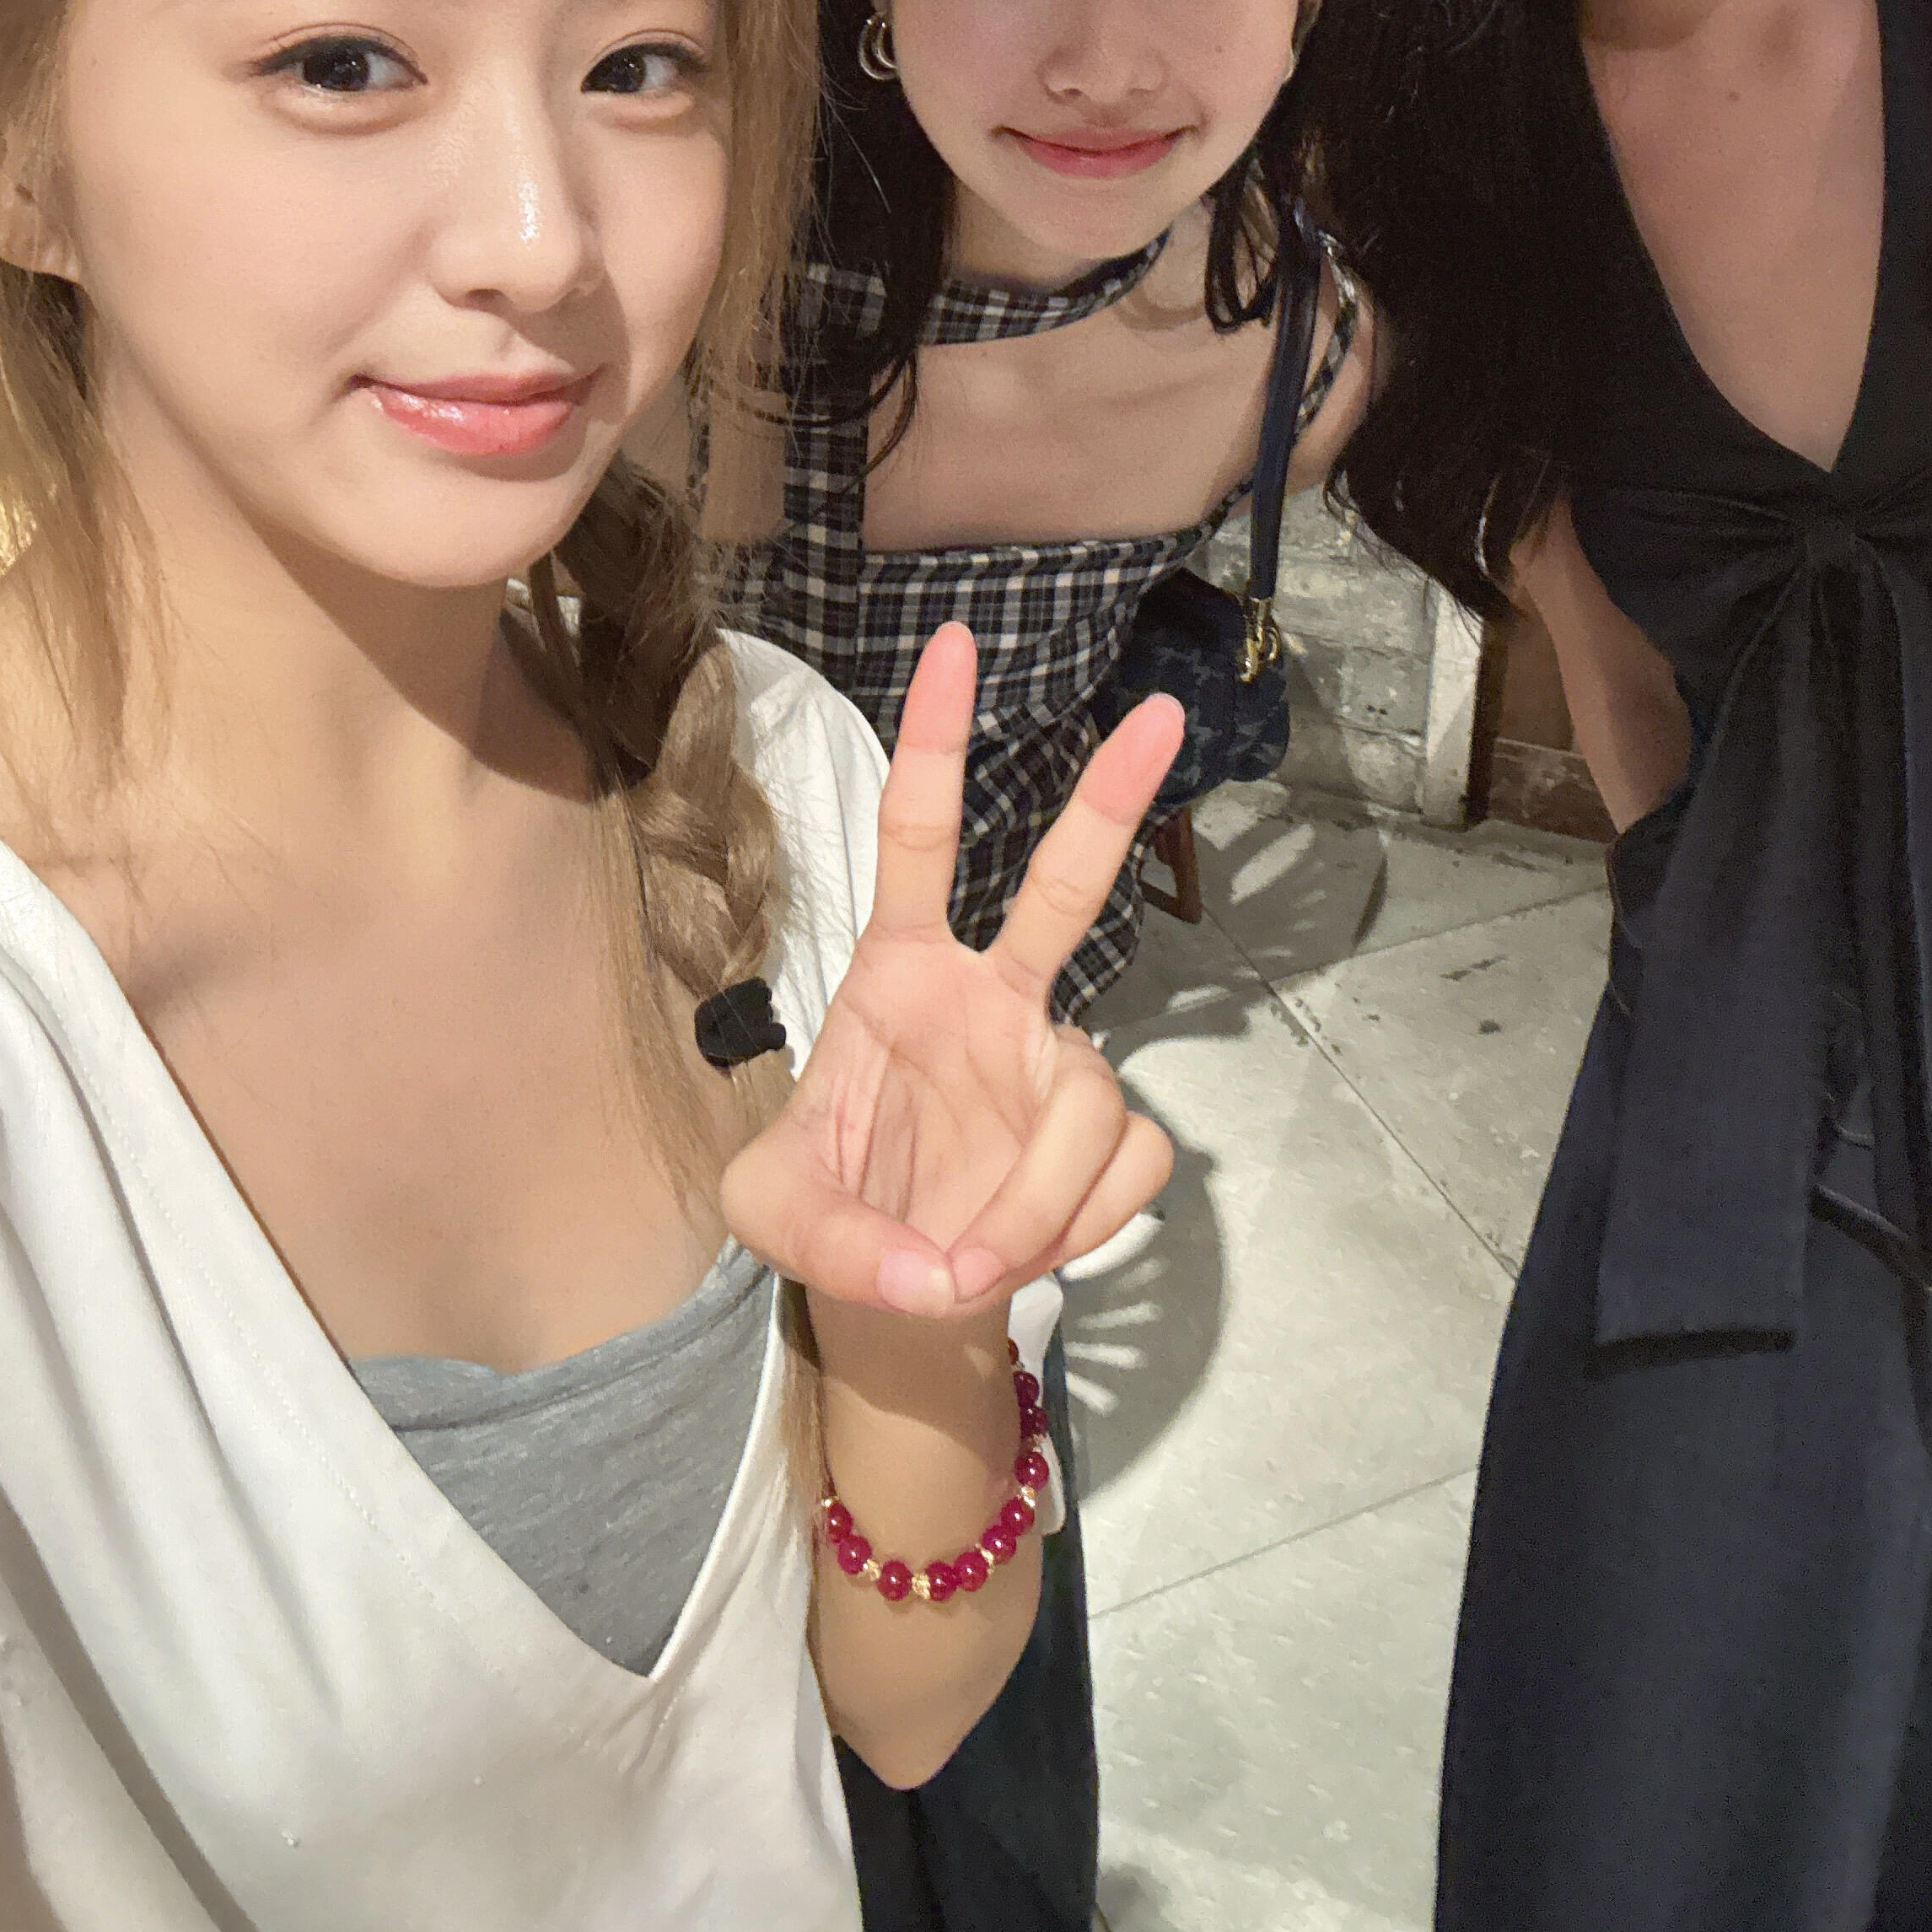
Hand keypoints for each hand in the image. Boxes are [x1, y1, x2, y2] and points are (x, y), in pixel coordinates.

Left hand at [722, 623, 1179, 1317]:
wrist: (896, 1288)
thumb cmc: (834, 1210)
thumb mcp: (771, 1214)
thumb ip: (827, 1235)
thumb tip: (930, 1268)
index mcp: (898, 972)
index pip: (916, 833)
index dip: (936, 739)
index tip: (955, 644)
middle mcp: (992, 997)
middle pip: (1063, 884)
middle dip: (1110, 798)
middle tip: (1161, 714)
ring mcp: (1055, 1060)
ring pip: (1092, 1097)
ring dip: (1038, 1198)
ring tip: (972, 1261)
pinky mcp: (1105, 1133)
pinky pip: (1125, 1164)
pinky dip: (1074, 1225)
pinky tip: (1027, 1249)